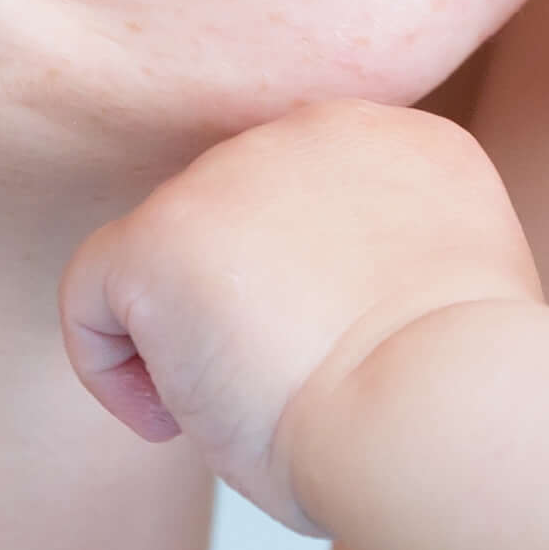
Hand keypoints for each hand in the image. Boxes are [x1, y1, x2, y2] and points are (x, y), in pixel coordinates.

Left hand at [61, 103, 539, 529]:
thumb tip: (319, 310)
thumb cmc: (455, 398)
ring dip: (193, 342)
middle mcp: (318, 129)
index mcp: (404, 144)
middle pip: (236, 220)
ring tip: (247, 410)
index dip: (305, 288)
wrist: (438, 406)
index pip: (313, 199)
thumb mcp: (447, 295)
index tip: (334, 362)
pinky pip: (93, 292)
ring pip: (171, 259)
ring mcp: (232, 172)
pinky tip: (174, 420)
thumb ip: (384, 263)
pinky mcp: (162, 230)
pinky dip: (114, 368)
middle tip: (288, 393)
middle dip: (245, 308)